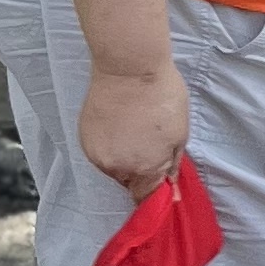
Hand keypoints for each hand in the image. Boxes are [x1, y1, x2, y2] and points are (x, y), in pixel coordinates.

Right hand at [79, 61, 189, 198]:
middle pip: (129, 183)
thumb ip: (172, 165)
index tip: (160, 185)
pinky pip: (101, 153)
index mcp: (144, 168)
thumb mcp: (180, 134)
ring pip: (114, 168)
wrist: (128, 68)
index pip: (146, 198)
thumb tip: (171, 187)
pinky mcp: (84, 137)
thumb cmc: (161, 96)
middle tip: (152, 146)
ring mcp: (97, 153)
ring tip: (135, 132)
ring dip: (124, 159)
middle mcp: (116, 166)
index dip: (155, 194)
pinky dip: (110, 146)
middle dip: (141, 172)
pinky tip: (120, 127)